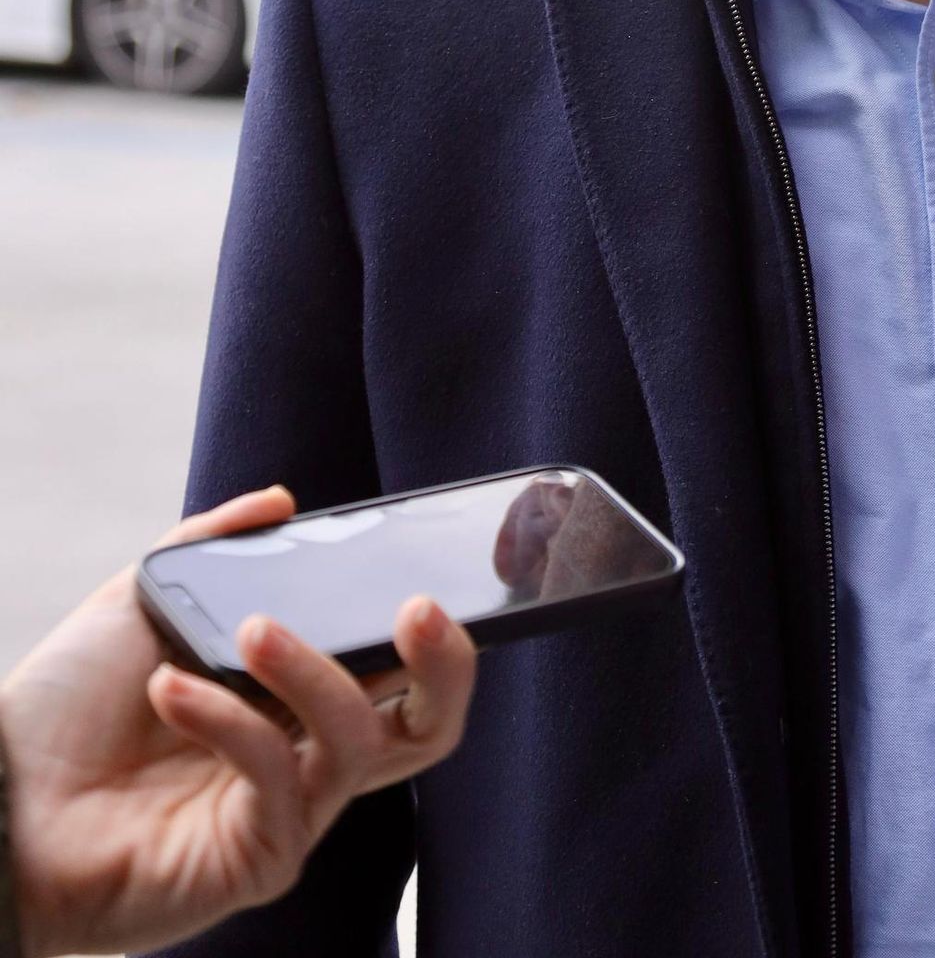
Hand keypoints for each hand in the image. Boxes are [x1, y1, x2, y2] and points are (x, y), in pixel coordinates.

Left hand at [0, 486, 477, 957]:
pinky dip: (232, 719)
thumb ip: (213, 546)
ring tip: (250, 630)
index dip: (437, 628)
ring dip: (313, 671)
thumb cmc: (64, 710)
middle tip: (417, 607)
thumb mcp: (144, 601)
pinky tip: (172, 687)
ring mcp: (287, 812)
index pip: (399, 669)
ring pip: (361, 742)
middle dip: (444, 664)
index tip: (429, 571)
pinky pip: (279, 778)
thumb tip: (282, 501)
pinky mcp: (254, 859)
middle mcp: (306, 756)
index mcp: (294, 698)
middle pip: (427, 726)